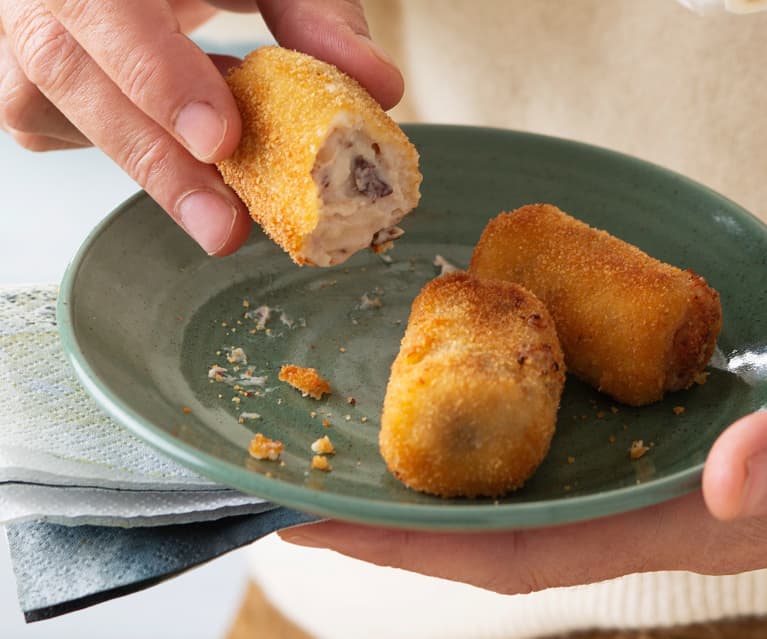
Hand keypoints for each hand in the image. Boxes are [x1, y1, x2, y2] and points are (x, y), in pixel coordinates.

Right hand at [0, 0, 402, 254]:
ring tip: (219, 203)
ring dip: (147, 166)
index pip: (103, 10)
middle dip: (155, 161)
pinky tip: (173, 144)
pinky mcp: (27, 88)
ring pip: (53, 116)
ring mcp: (15, 41)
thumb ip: (314, 12)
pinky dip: (130, 150)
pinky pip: (62, 134)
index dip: (157, 77)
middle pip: (66, 79)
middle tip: (224, 228)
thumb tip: (379, 88)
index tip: (219, 142)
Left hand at [280, 411, 766, 594]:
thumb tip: (724, 481)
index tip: (321, 530)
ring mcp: (594, 470)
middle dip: (380, 518)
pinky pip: (516, 436)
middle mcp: (600, 506)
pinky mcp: (601, 433)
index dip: (410, 549)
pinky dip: (463, 424)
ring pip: (485, 480)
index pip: (501, 553)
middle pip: (469, 523)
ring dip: (410, 471)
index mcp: (638, 528)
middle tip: (293, 489)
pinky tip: (426, 398)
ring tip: (332, 451)